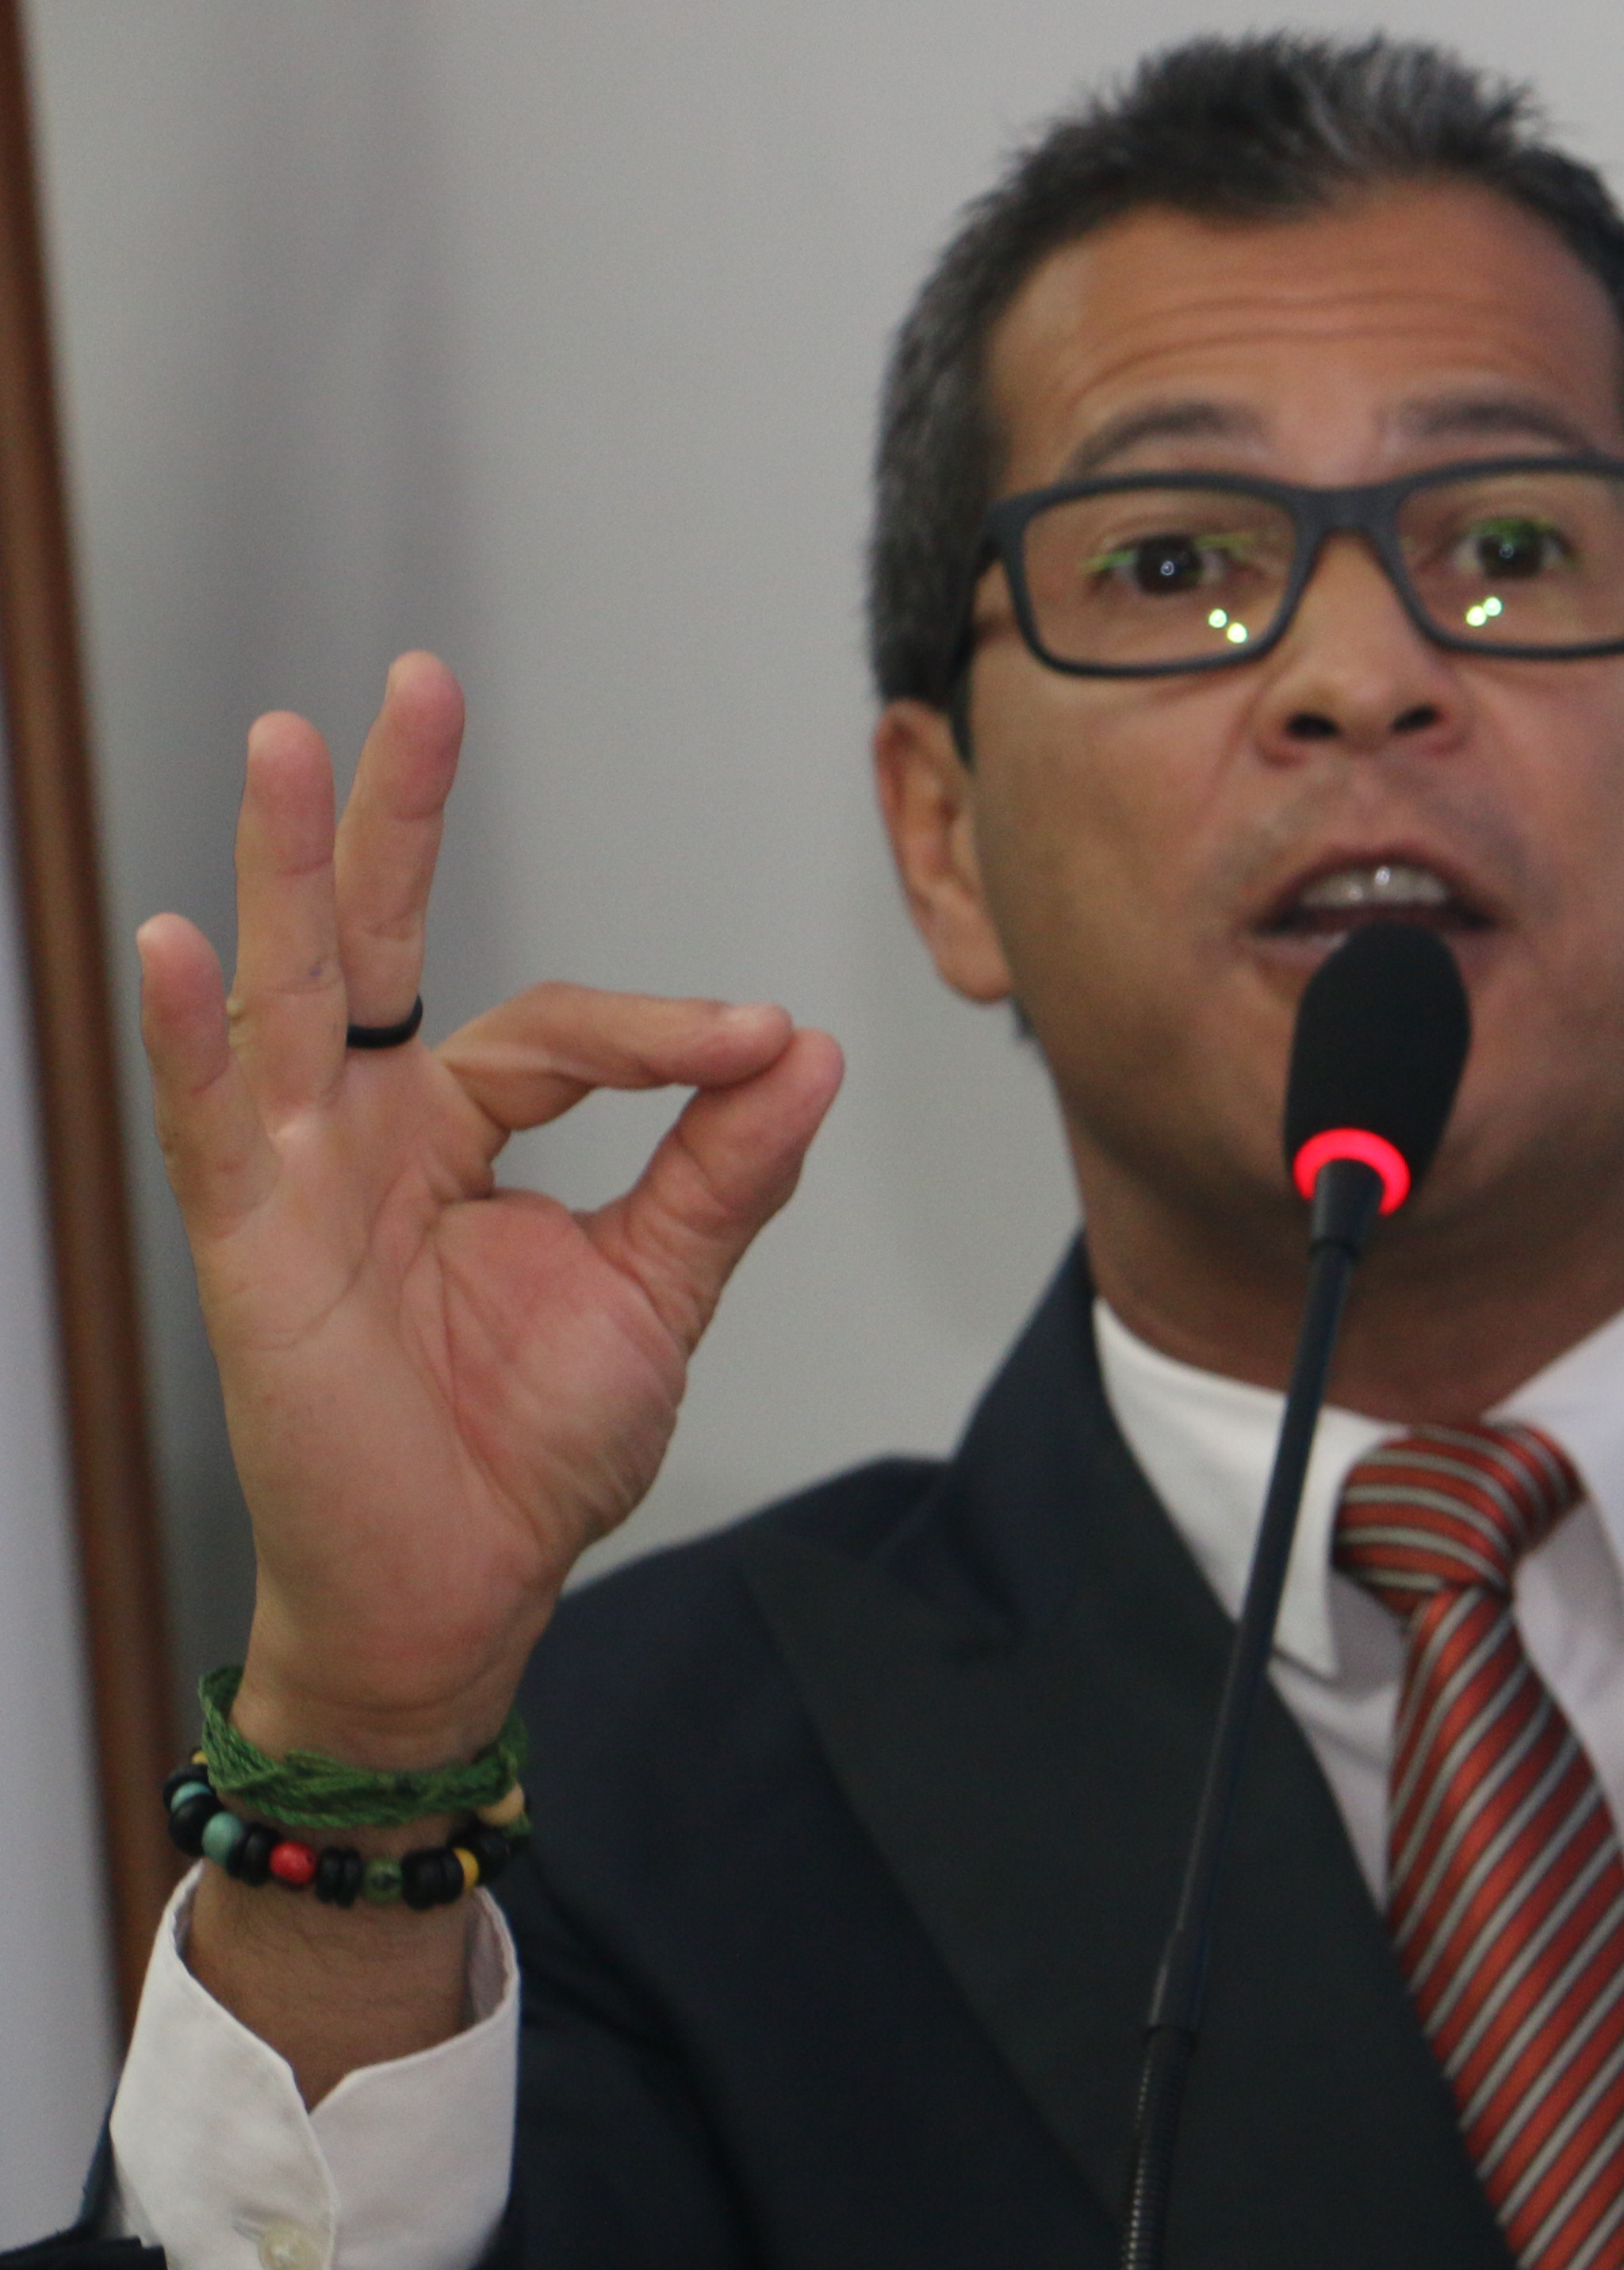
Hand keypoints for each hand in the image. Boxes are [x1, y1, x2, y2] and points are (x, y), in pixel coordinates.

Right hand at [138, 654, 844, 1770]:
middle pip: (372, 940)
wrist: (467, 1584)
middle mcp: (367, 1129)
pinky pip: (211, 1124)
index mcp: (460, 1129)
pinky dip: (189, 1036)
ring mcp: (296, 1179)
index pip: (559, 1028)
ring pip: (289, 993)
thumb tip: (803, 1051)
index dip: (664, 1032)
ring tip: (289, 742)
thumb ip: (722, 1168)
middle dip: (392, 814)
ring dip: (286, 868)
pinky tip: (175, 942)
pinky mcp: (249, 1247)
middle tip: (418, 685)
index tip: (759, 1044)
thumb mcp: (657, 1288)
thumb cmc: (526, 1448)